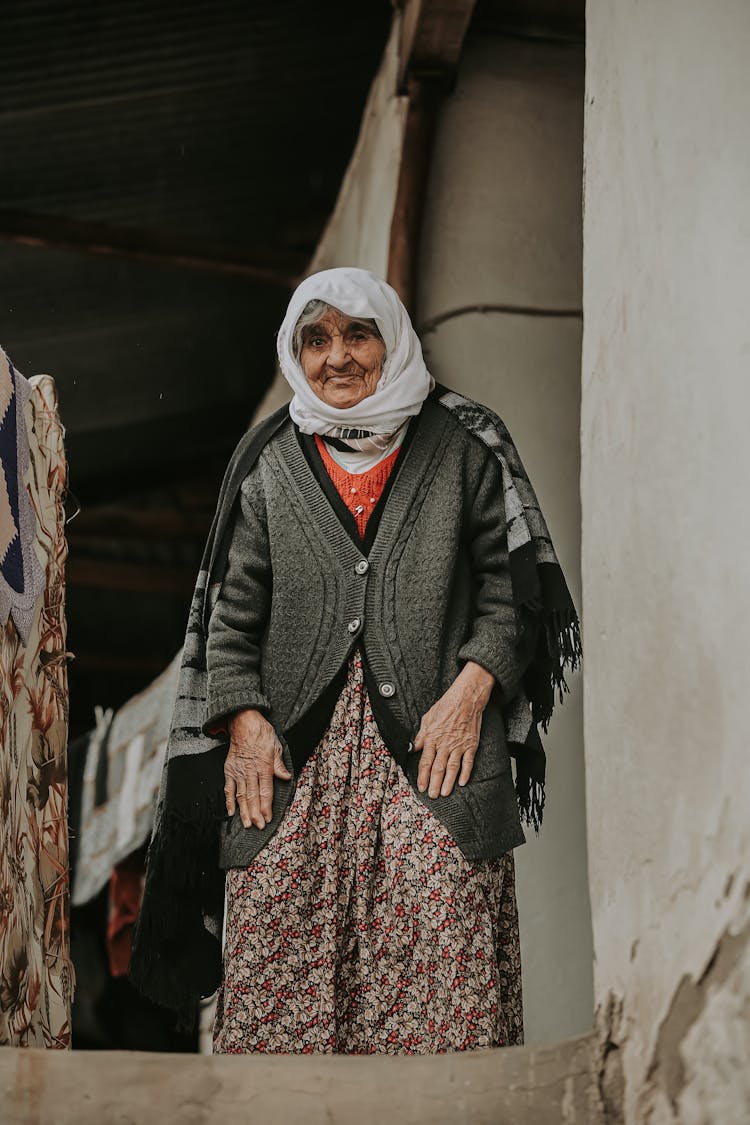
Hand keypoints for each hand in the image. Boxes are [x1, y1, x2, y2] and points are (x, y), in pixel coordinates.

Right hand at [224, 709, 290, 828]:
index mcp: (263, 766)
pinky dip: (229, 801)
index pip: (265, 791)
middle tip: (258, 826)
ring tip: (246, 824)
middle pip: (253, 796)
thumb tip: (286, 777)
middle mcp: (250, 771)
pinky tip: (232, 812)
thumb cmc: (261, 734)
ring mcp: (238, 771)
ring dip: (243, 811)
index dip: (266, 806)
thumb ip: (279, 764)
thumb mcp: (276, 746)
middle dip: (255, 814)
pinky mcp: (229, 770)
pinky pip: (229, 788)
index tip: (268, 818)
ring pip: (241, 795)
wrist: (243, 723)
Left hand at [413, 662, 494, 798]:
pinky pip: (468, 762)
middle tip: (432, 796)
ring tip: (444, 793)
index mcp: (432, 738)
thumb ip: (421, 735)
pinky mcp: (471, 745)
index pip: (425, 761)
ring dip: (448, 782)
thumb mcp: (427, 719)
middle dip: (434, 784)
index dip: (423, 776)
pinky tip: (462, 782)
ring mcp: (459, 745)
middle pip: (438, 768)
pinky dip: (465, 773)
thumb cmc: (446, 707)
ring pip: (452, 768)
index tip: (421, 786)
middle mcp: (445, 744)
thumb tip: (414, 747)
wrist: (465, 699)